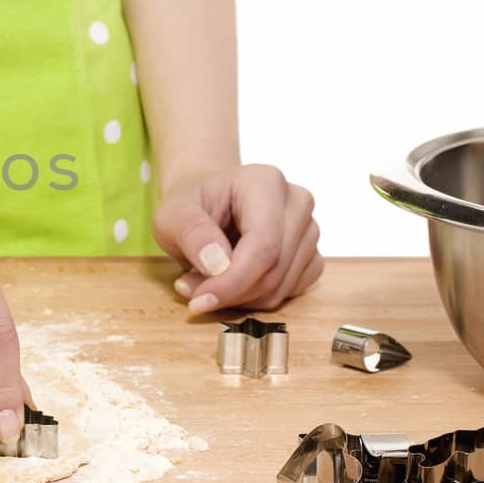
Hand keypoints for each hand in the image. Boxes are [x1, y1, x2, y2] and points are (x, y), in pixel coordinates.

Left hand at [153, 163, 322, 313]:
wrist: (210, 201)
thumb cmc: (192, 203)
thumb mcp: (172, 213)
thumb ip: (191, 232)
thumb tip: (216, 264)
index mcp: (265, 182)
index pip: (263, 244)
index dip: (233, 280)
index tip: (201, 300)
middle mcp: (296, 202)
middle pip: (274, 269)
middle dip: (230, 292)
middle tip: (191, 289)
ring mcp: (309, 229)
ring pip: (281, 287)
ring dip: (239, 297)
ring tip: (205, 281)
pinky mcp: (311, 254)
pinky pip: (289, 293)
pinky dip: (256, 299)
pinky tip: (232, 282)